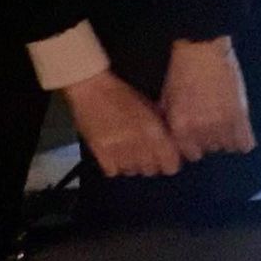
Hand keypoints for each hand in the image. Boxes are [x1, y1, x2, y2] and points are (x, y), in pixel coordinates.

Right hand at [64, 70, 181, 177]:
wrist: (90, 88)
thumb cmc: (120, 93)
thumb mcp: (148, 106)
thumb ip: (160, 127)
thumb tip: (169, 143)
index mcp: (153, 131)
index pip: (171, 165)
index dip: (168, 162)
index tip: (164, 157)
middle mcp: (139, 144)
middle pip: (151, 170)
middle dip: (150, 163)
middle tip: (142, 151)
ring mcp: (119, 150)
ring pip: (132, 172)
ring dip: (131, 164)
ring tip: (126, 151)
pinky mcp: (100, 153)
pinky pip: (113, 171)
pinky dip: (114, 166)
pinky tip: (112, 154)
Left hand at [160, 38, 255, 161]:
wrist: (203, 46)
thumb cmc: (181, 69)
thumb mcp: (167, 96)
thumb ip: (169, 120)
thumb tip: (169, 138)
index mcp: (180, 125)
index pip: (189, 154)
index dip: (191, 143)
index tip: (193, 134)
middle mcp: (201, 130)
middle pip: (208, 149)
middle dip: (207, 138)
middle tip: (208, 120)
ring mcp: (222, 125)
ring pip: (226, 147)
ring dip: (224, 136)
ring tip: (220, 116)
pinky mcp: (241, 117)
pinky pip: (244, 144)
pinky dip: (241, 138)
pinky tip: (234, 123)